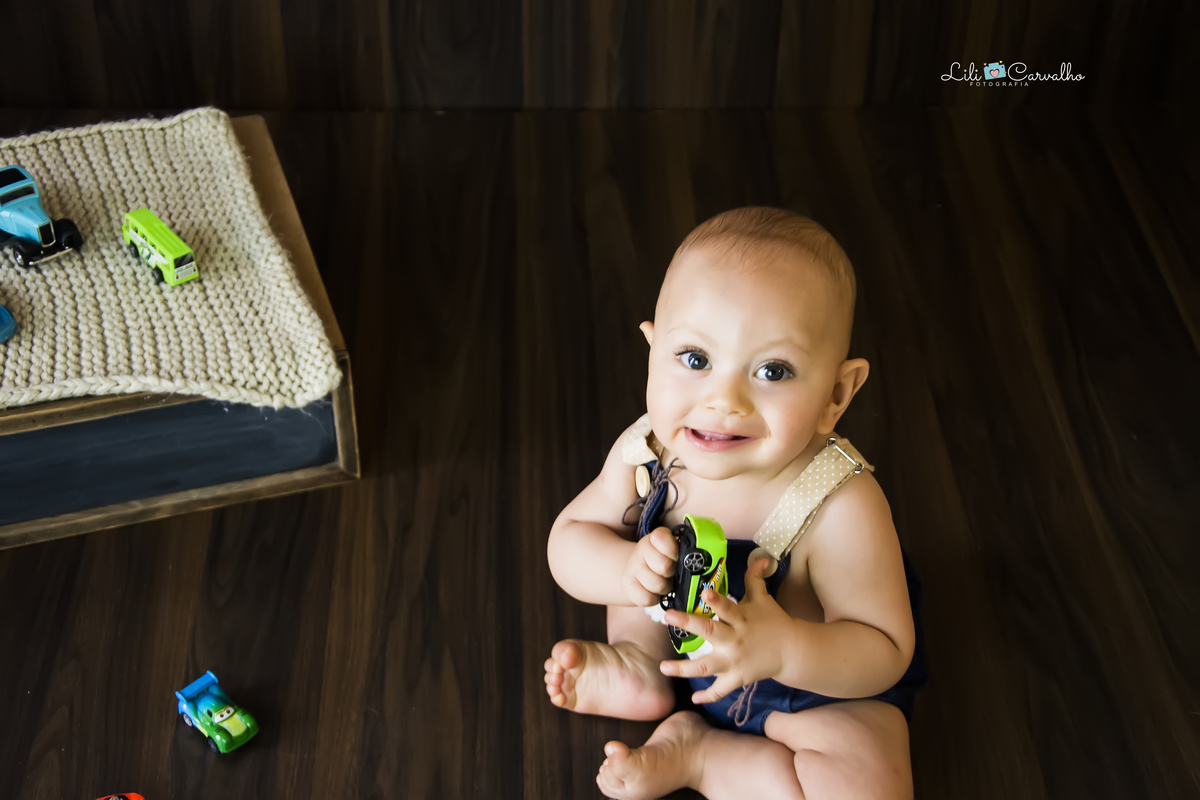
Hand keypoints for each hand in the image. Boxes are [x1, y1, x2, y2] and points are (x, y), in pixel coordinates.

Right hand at [620, 526, 677, 605]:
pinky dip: (653, 599)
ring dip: (664, 588)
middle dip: (671, 573)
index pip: (664, 540)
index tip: (675, 557)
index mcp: (656, 538)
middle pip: (664, 566)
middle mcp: (641, 550)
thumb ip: (683, 551)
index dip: (674, 552)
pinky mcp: (626, 584)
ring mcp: (632, 567)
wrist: (638, 571)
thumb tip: (696, 560)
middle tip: (669, 573)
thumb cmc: (663, 561)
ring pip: (657, 585)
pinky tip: (653, 592)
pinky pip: (646, 599)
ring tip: (662, 583)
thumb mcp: (673, 551)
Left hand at [659, 558, 801, 703]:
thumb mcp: (763, 598)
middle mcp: (735, 640)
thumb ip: (756, 578)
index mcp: (741, 618)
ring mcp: (735, 661)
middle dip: (689, 624)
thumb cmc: (773, 620)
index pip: (727, 607)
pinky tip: (695, 699)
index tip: (704, 591)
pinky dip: (709, 696)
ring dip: (683, 669)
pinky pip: (721, 689)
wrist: (792, 650)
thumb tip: (759, 558)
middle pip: (710, 632)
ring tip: (663, 667)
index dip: (716, 600)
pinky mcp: (738, 677)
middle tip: (669, 616)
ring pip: (706, 666)